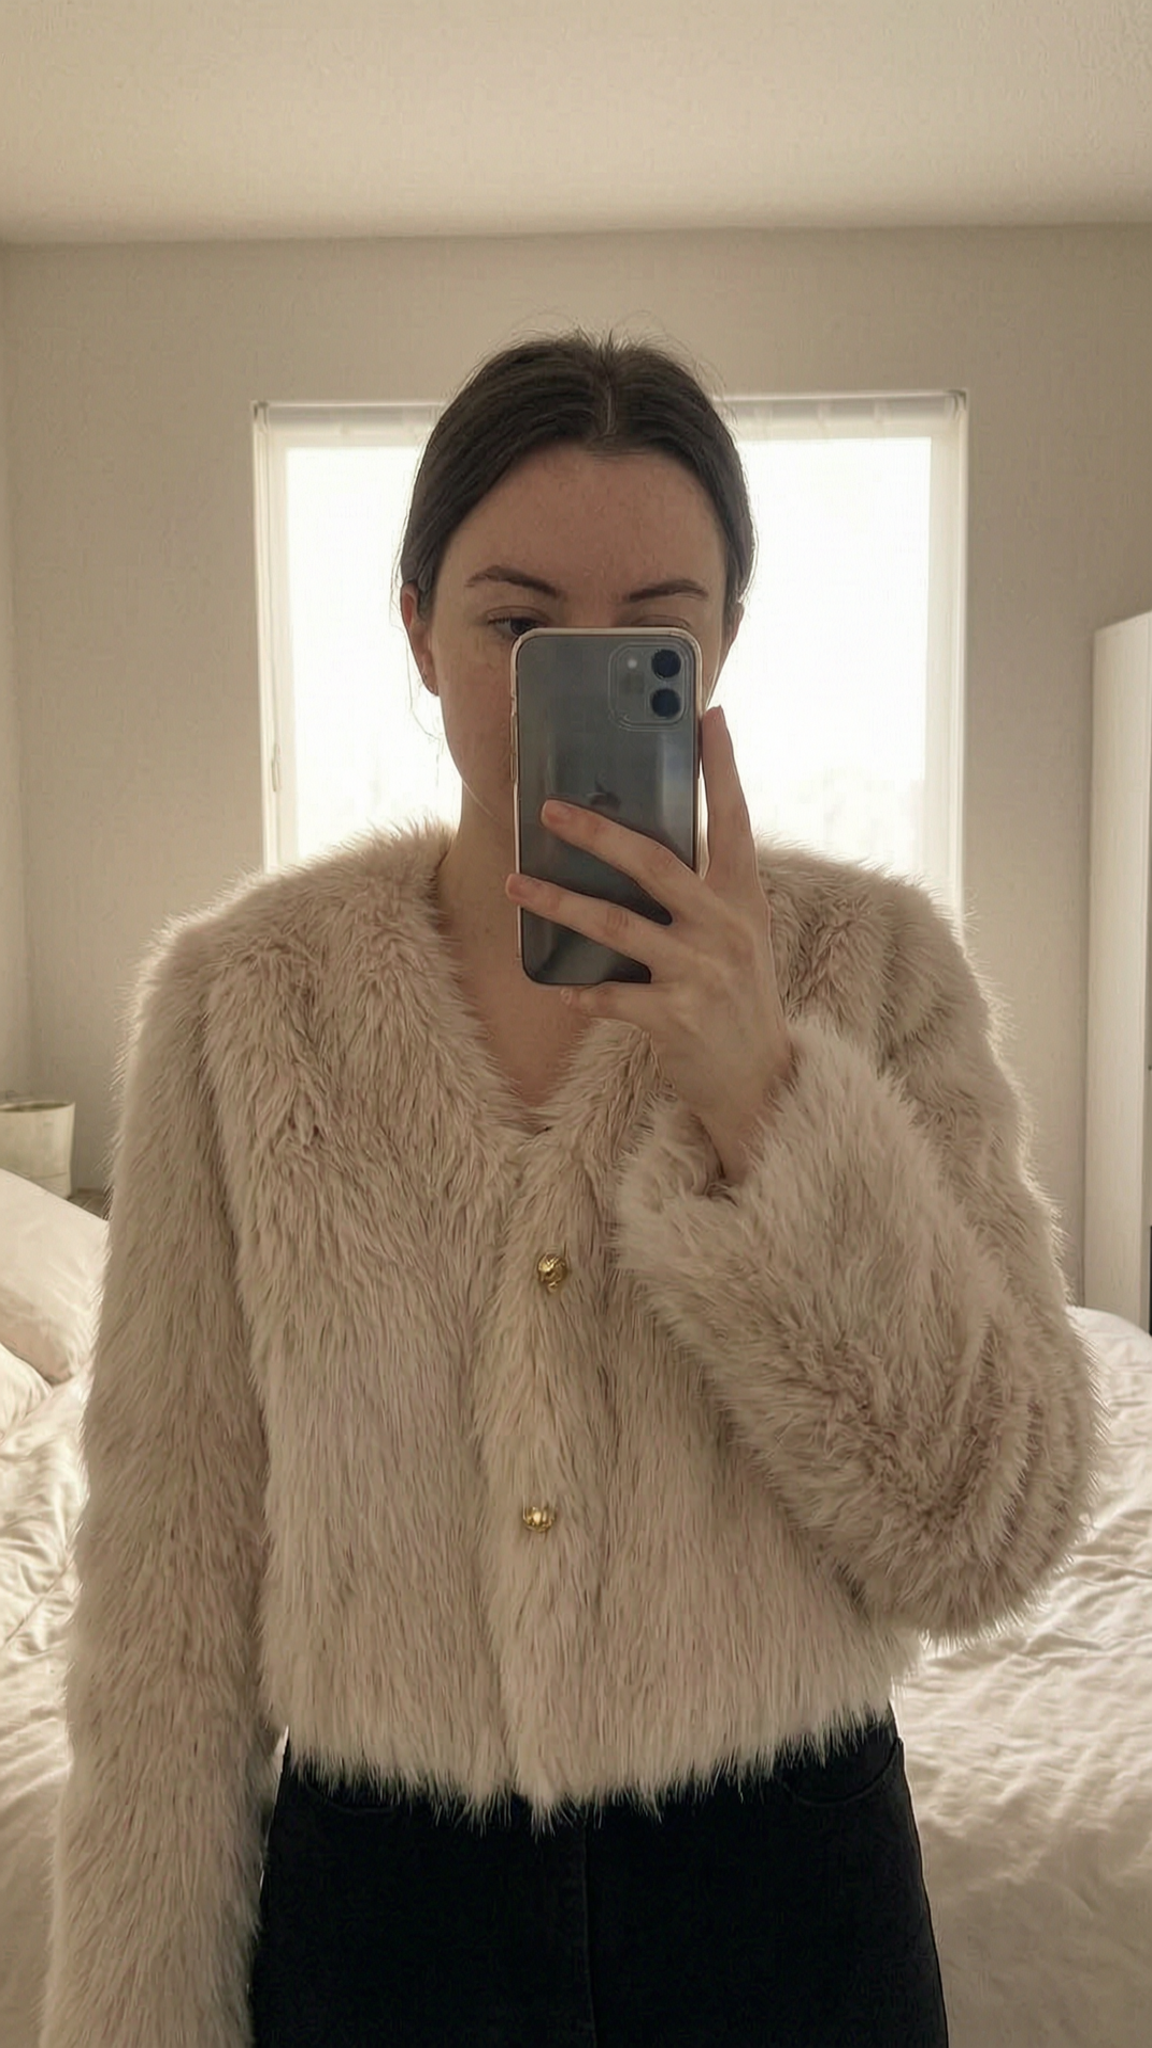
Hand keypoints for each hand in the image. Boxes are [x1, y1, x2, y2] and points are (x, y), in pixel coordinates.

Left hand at [504, 705, 793, 1180]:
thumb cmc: (735, 999)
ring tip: (516, 882)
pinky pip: (611, 997)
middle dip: (598, 832)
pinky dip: (582, 991)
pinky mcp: (677, 1019)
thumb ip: (701, 893)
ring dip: (559, 903)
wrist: (759, 1082)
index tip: (707, 714)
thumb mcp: (736, 936)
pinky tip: (560, 987)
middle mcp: (727, 927)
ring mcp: (703, 973)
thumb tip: (638, 849)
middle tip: (550, 808)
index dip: (722, 767)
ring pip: (617, 926)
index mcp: (743, 898)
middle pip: (656, 863)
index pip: (734, 819)